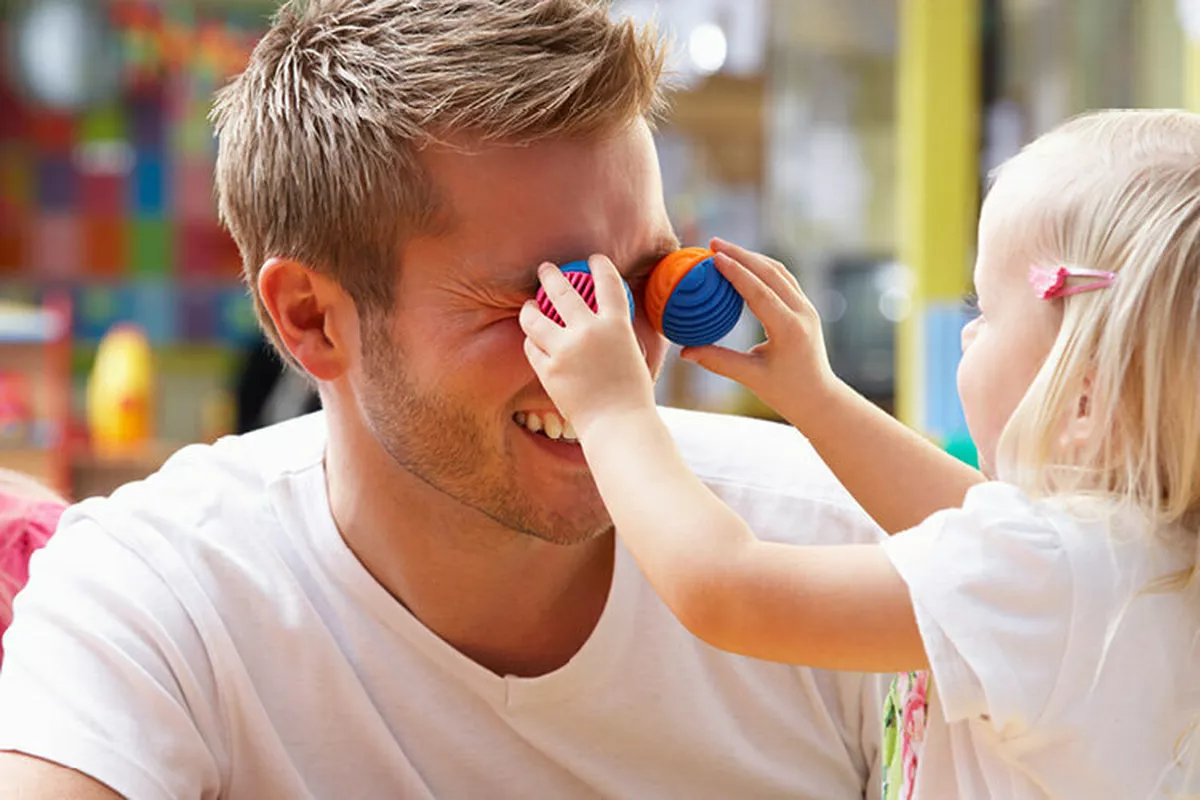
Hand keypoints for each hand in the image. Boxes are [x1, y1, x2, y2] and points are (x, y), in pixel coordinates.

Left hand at [520, 255, 656, 438]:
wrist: (617, 424)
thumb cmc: (632, 395)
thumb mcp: (634, 354)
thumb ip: (620, 333)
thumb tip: (611, 320)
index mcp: (616, 325)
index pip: (608, 284)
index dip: (600, 266)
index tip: (593, 259)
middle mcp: (589, 331)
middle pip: (562, 290)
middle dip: (550, 275)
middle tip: (545, 269)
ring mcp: (565, 349)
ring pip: (534, 317)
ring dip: (529, 308)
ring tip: (528, 306)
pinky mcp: (548, 369)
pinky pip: (531, 347)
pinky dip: (532, 342)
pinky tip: (533, 340)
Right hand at [682, 239, 841, 425]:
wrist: (818, 398)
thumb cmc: (785, 392)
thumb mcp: (750, 377)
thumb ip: (717, 361)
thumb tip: (684, 351)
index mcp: (789, 329)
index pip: (759, 292)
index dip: (736, 272)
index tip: (714, 257)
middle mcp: (802, 313)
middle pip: (770, 272)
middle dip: (741, 255)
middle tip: (714, 243)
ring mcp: (807, 308)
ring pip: (779, 271)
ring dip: (752, 257)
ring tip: (725, 249)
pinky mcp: (806, 308)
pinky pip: (784, 279)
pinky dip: (763, 268)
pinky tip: (745, 263)